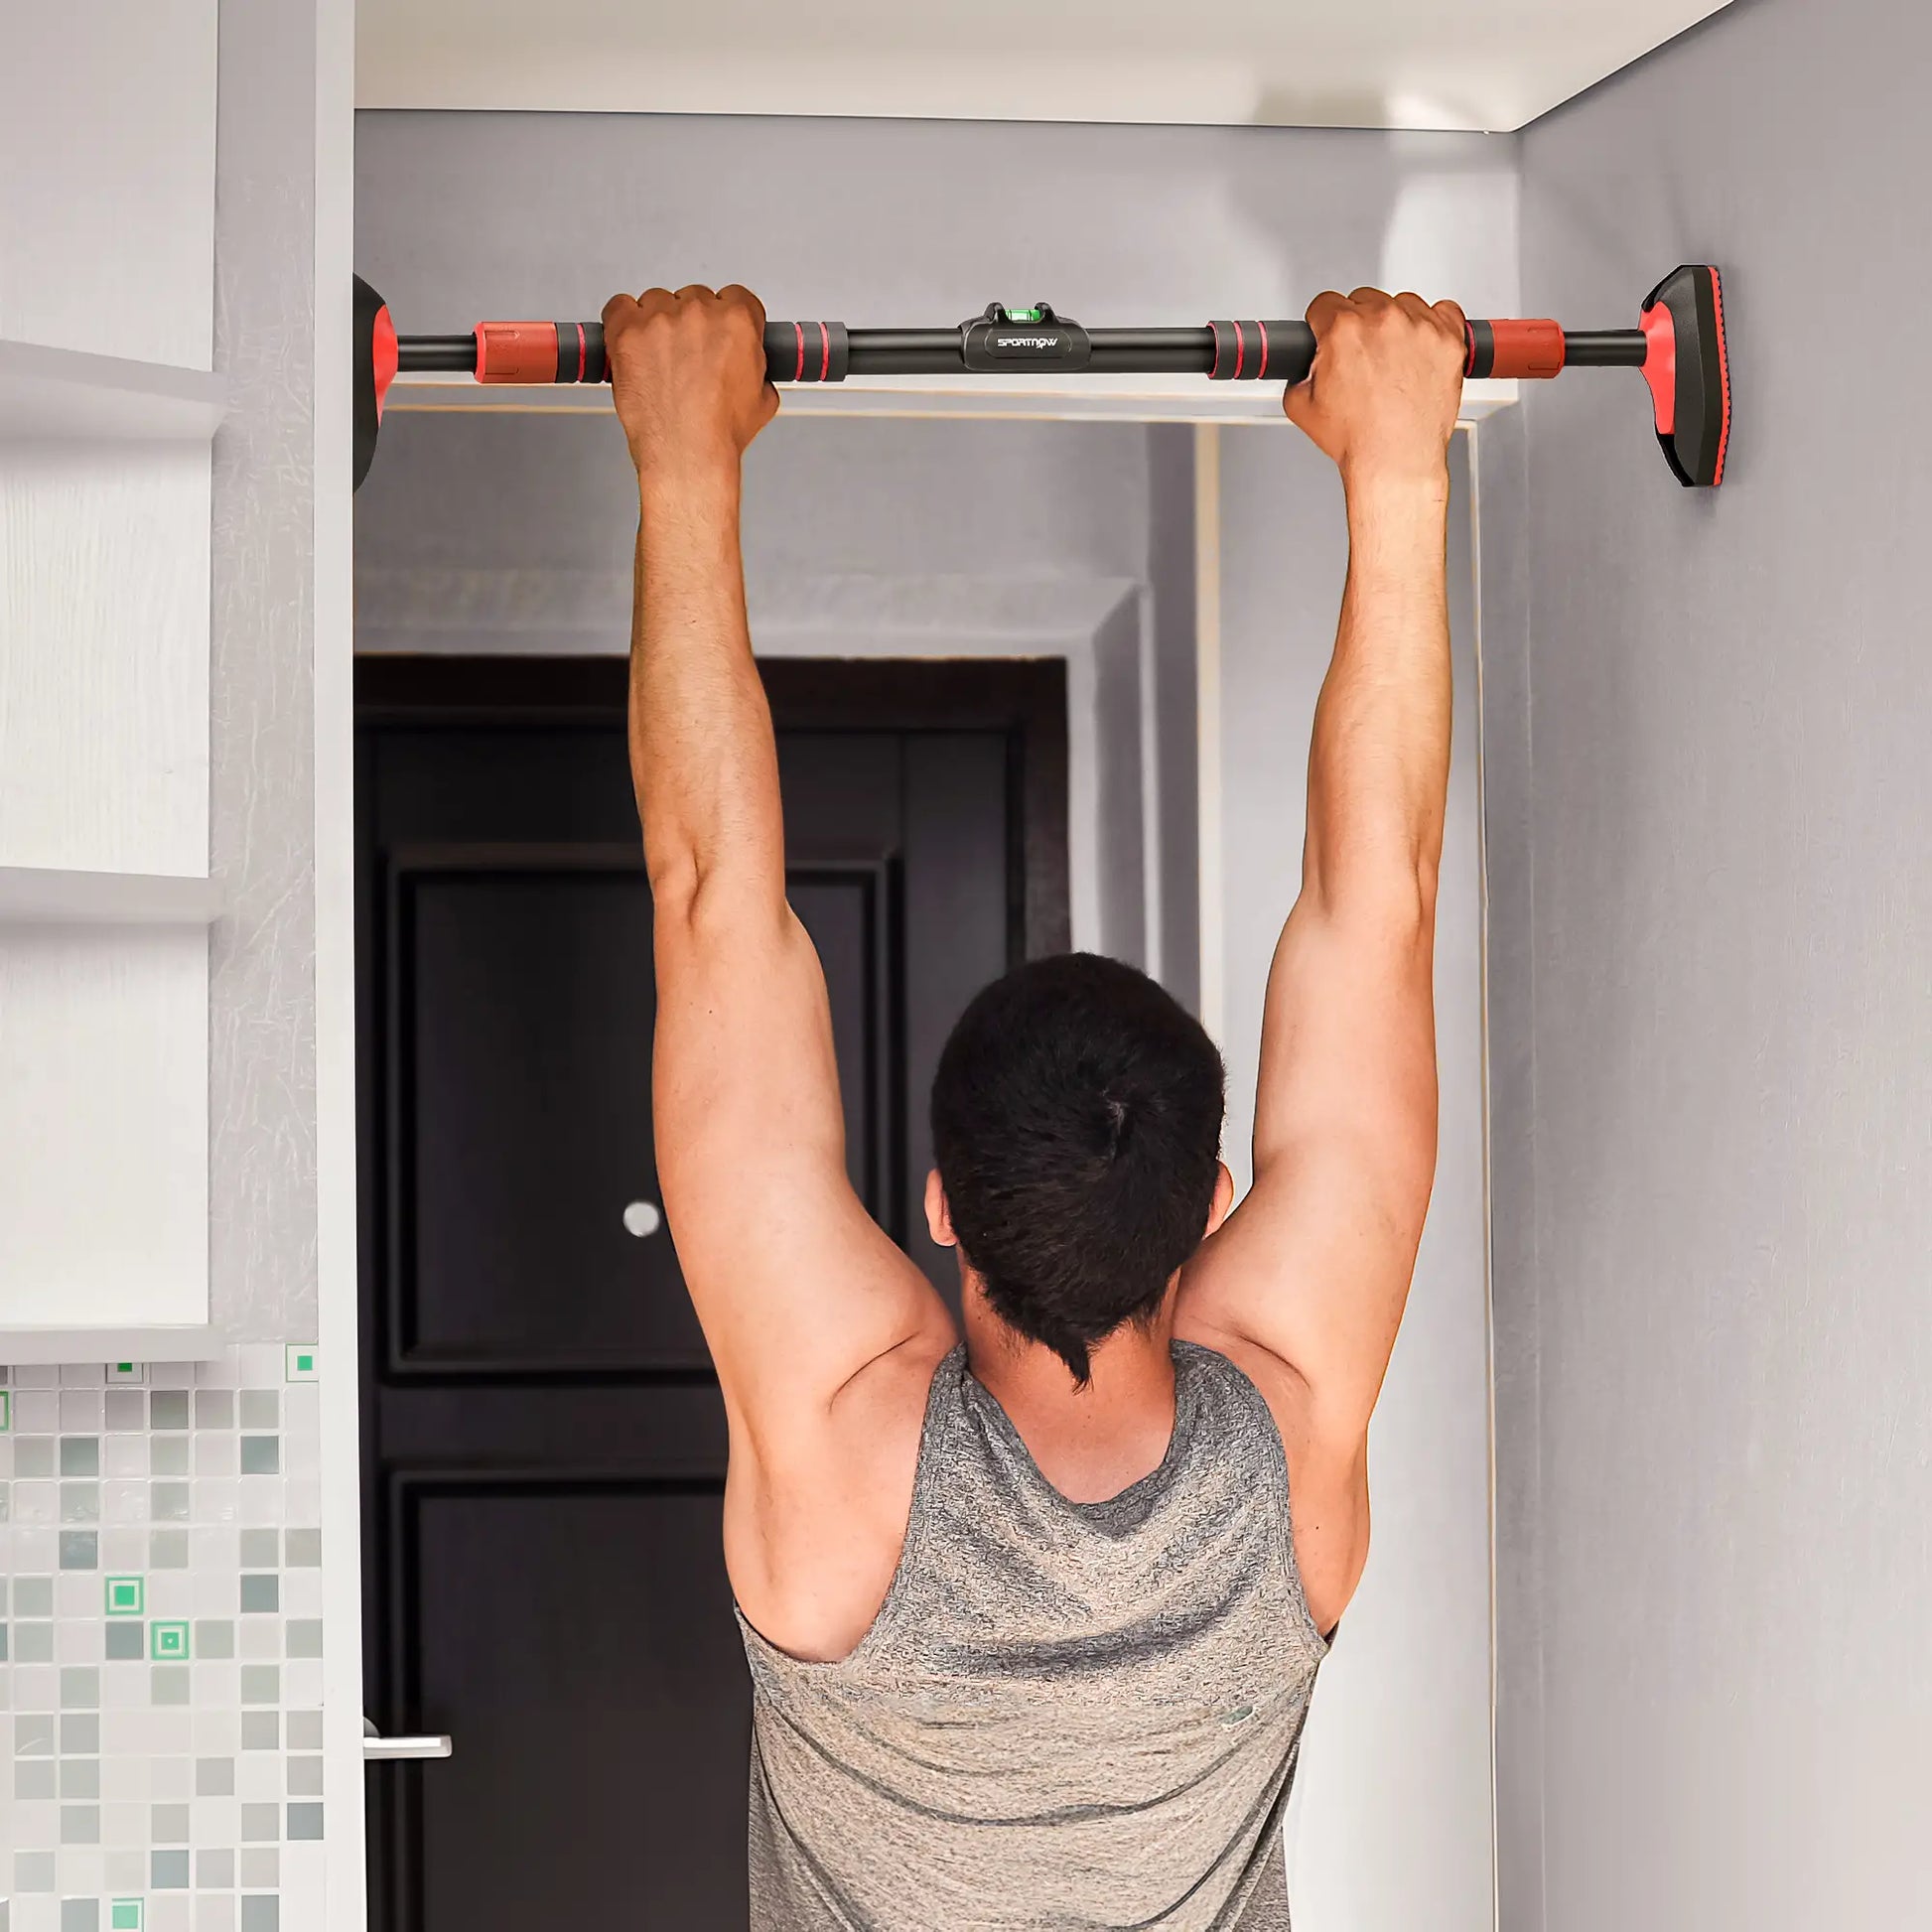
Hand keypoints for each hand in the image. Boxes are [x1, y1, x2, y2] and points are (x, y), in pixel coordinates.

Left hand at [602, 284, 778, 483]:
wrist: (687, 454)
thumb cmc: (719, 433)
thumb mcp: (763, 401)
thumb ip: (758, 370)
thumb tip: (751, 368)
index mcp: (738, 321)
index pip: (735, 297)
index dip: (727, 317)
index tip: (718, 332)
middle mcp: (699, 312)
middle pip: (694, 298)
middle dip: (692, 324)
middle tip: (688, 357)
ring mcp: (660, 319)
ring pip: (657, 302)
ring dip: (658, 324)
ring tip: (660, 360)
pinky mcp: (628, 332)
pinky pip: (619, 307)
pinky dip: (624, 321)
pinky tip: (632, 344)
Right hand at [1283, 289, 1466, 489]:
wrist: (1396, 460)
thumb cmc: (1358, 439)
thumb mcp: (1301, 409)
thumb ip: (1297, 377)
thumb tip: (1303, 369)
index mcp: (1343, 330)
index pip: (1325, 303)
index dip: (1323, 323)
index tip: (1330, 334)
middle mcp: (1382, 320)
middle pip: (1364, 299)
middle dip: (1359, 324)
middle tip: (1363, 357)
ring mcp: (1419, 327)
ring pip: (1403, 303)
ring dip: (1395, 323)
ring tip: (1394, 358)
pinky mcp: (1448, 339)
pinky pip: (1445, 312)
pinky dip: (1435, 325)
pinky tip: (1423, 348)